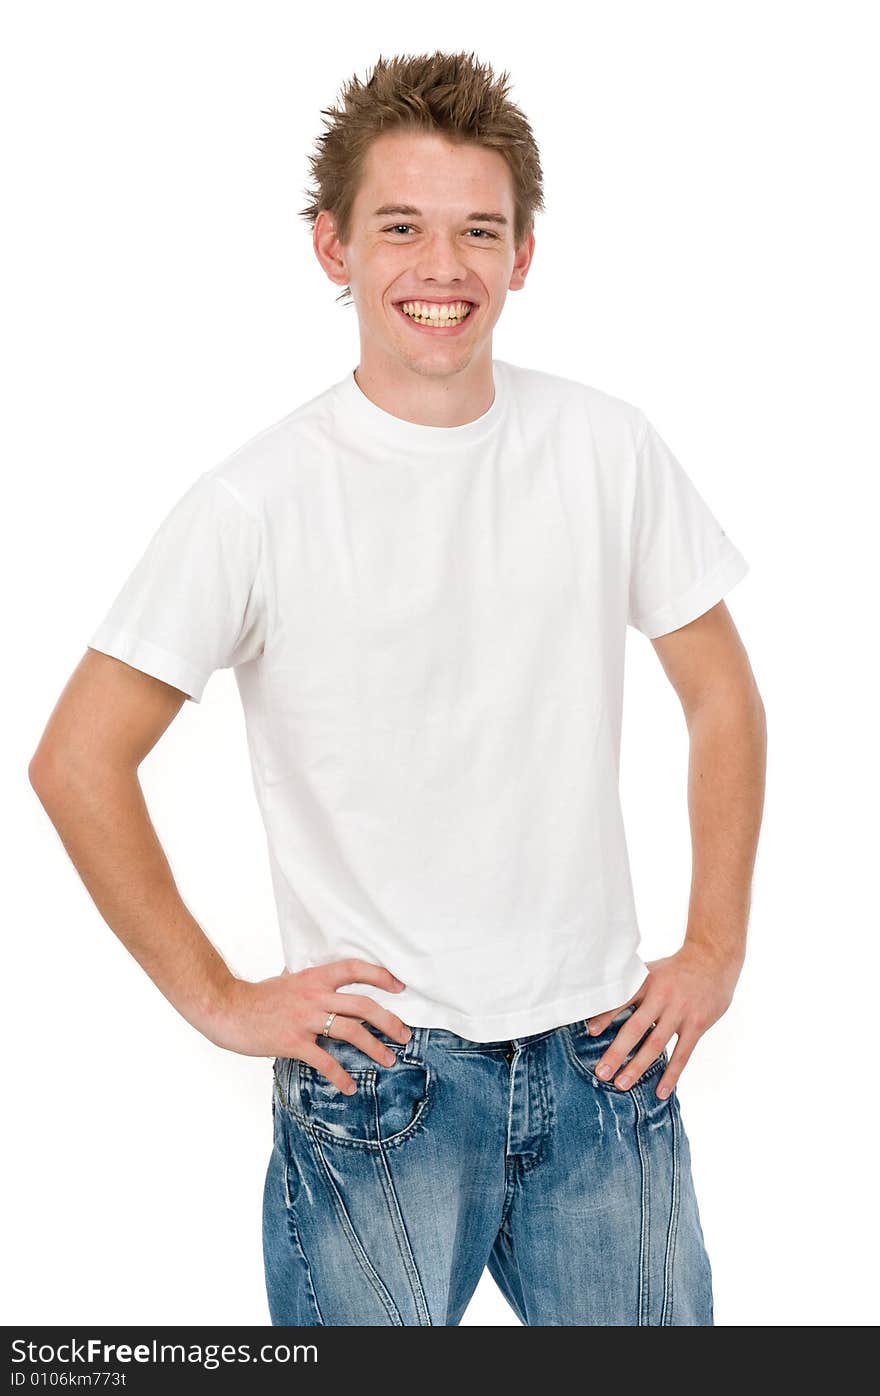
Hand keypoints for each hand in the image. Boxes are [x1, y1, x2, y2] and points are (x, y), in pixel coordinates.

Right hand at [206, 958, 411, 1094]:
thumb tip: (325, 983)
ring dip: (374, 1048)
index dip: (380, 975)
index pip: (354, 969)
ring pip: (351, 1031)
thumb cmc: (257, 997)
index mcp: (314, 978)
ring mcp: (305, 1019)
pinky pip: (325, 1061)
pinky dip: (340, 1076)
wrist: (227, 1008)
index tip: (399, 985)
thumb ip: (310, 983)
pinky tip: (349, 1087)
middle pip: (363, 1005)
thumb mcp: (288, 981)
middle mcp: (314, 995)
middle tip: (405, 1035)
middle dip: (389, 1021)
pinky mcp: (293, 1042)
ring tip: (388, 1060)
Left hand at [585, 942, 741, 1098]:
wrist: (712, 960)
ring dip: (638, 1067)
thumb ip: (630, 986)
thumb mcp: (650, 970)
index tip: (590, 1032)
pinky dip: (671, 1075)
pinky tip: (661, 1091)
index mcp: (646, 983)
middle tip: (601, 1072)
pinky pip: (682, 1054)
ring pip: (656, 1045)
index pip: (622, 1000)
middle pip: (635, 1029)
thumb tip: (600, 1004)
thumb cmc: (674, 969)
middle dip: (617, 1052)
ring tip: (622, 1085)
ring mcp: (680, 1013)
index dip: (605, 1016)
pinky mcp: (696, 1025)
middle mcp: (661, 998)